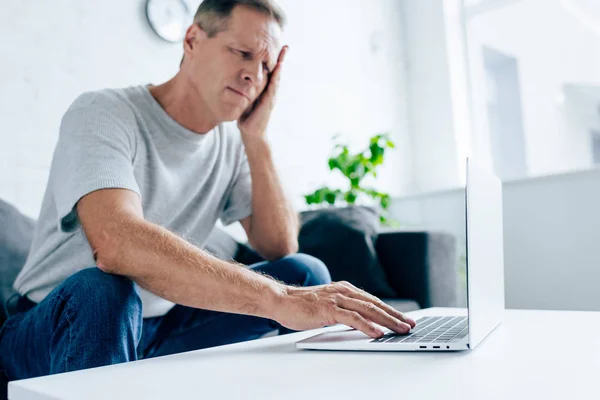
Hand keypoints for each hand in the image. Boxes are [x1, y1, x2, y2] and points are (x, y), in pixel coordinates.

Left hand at [237, 45, 287, 140]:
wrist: (250, 131)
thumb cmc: (247, 115)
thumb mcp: (244, 98)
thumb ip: (244, 88)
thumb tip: (234, 77)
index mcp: (264, 89)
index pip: (270, 72)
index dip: (273, 60)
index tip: (276, 47)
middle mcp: (270, 91)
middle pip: (277, 72)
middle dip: (281, 59)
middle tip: (286, 46)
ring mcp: (271, 96)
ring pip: (277, 77)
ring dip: (281, 64)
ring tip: (284, 52)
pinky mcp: (269, 102)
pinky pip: (273, 86)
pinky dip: (276, 76)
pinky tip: (278, 68)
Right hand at [272, 281, 416, 337]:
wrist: (281, 300)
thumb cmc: (302, 305)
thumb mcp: (328, 306)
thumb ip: (344, 311)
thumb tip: (361, 323)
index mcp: (344, 289)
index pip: (372, 301)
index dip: (390, 310)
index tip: (404, 318)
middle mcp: (343, 291)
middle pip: (375, 304)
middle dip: (395, 315)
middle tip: (410, 324)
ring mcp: (336, 299)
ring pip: (368, 310)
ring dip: (387, 320)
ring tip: (400, 329)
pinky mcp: (329, 309)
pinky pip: (352, 318)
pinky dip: (367, 325)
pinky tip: (378, 333)